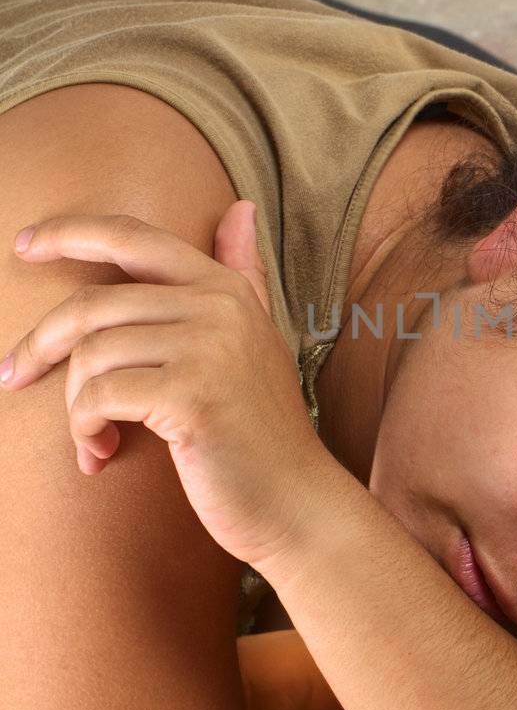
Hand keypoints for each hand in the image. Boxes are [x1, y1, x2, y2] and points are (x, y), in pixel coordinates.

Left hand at [0, 204, 330, 570]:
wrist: (295, 501)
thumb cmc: (261, 430)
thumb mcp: (256, 340)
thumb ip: (242, 272)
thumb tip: (240, 207)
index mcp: (225, 288)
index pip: (135, 237)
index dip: (72, 233)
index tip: (24, 245)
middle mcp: (219, 307)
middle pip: (93, 304)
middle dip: (41, 345)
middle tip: (14, 376)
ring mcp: (209, 348)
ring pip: (91, 354)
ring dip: (73, 407)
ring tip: (93, 439)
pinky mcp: (191, 394)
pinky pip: (100, 397)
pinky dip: (85, 432)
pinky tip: (101, 456)